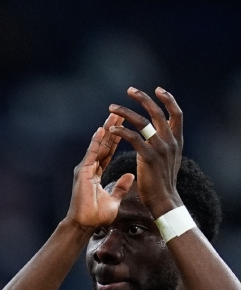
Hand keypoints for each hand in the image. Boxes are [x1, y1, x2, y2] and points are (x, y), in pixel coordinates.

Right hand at [66, 114, 132, 229]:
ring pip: (98, 146)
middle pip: (103, 145)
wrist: (84, 224)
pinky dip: (96, 142)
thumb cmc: (96, 215)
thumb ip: (121, 187)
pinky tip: (102, 131)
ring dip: (106, 131)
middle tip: (120, 113)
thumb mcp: (114, 199)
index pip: (108, 151)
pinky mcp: (83, 173)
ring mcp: (85, 169)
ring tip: (113, 116)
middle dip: (112, 129)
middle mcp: (90, 168)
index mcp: (97, 173)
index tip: (125, 125)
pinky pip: (92, 154)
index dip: (117, 138)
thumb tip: (130, 176)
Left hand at [107, 87, 186, 219]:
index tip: (158, 90)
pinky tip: (112, 129)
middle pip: (158, 112)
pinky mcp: (148, 157)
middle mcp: (171, 141)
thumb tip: (161, 134)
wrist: (164, 200)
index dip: (168, 100)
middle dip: (143, 99)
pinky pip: (134, 138)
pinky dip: (122, 132)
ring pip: (143, 122)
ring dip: (126, 113)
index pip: (176, 114)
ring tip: (112, 108)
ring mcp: (161, 148)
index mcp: (177, 140)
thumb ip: (166, 144)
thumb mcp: (169, 158)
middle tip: (130, 90)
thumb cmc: (163, 181)